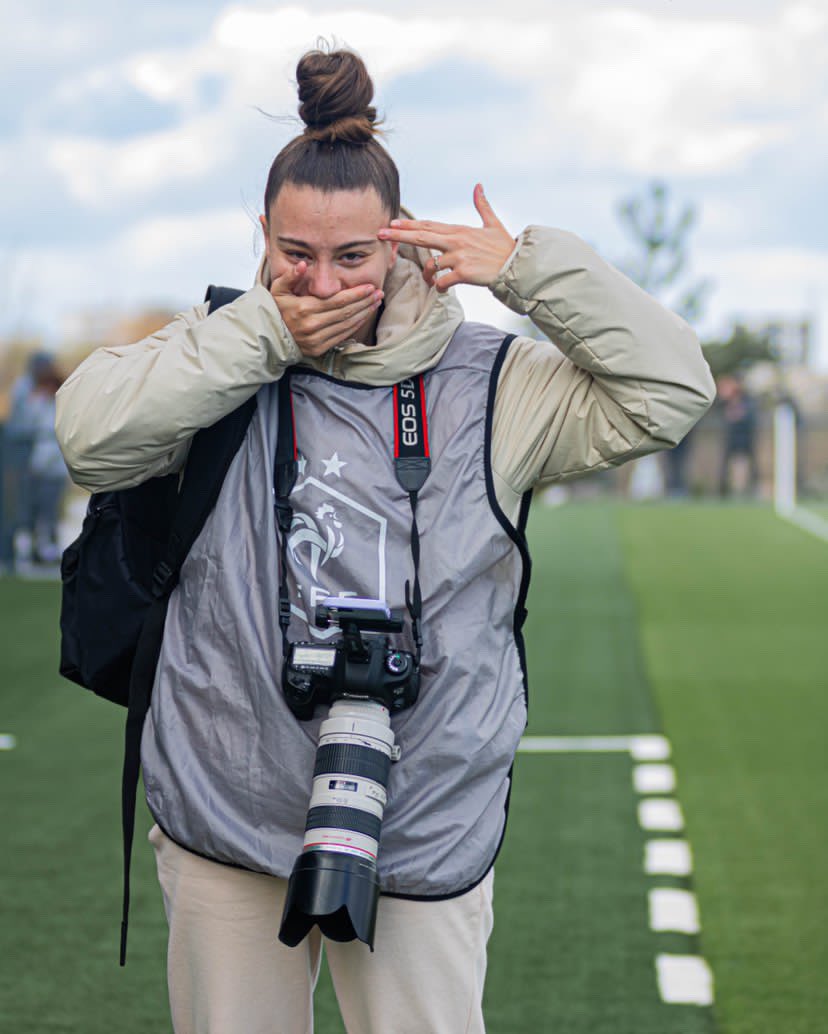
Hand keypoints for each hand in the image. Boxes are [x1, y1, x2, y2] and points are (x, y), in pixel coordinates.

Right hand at [269, 263, 383, 356]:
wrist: (269, 337)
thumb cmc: (276, 310)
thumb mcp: (278, 290)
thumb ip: (290, 276)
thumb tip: (301, 264)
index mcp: (304, 309)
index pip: (338, 300)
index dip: (356, 294)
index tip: (370, 286)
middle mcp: (312, 325)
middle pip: (346, 312)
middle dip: (365, 302)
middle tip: (378, 293)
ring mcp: (317, 339)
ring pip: (347, 325)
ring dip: (364, 313)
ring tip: (375, 303)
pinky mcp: (319, 349)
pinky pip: (342, 336)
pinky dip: (355, 326)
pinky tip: (363, 317)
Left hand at [377, 184, 513, 292]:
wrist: (516, 266)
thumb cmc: (504, 247)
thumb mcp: (492, 224)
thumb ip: (482, 205)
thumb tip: (478, 186)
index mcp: (459, 231)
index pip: (428, 226)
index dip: (408, 224)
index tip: (391, 223)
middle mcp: (456, 241)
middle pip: (421, 236)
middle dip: (398, 235)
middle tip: (379, 234)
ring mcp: (459, 257)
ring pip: (431, 265)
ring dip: (428, 275)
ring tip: (431, 280)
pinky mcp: (463, 273)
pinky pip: (442, 282)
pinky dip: (439, 287)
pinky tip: (442, 288)